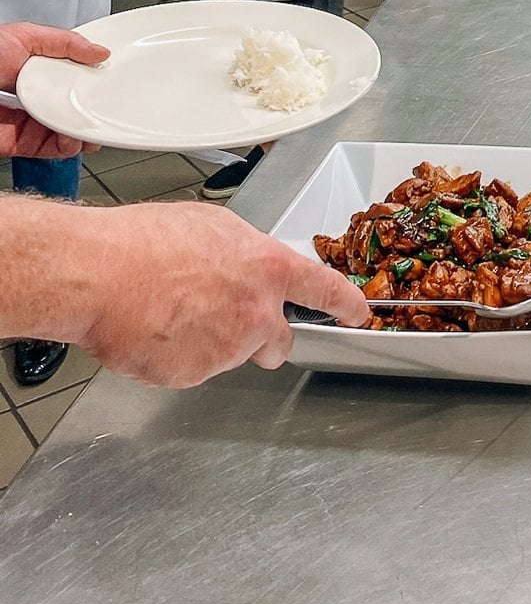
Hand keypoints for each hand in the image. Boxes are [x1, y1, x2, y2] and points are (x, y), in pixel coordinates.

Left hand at [0, 22, 109, 157]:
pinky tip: (73, 136)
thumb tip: (98, 52)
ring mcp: (23, 122)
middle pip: (68, 105)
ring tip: (93, 125)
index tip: (106, 80)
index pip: (66, 75)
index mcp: (27, 69)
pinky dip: (67, 146)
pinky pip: (50, 148)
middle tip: (106, 107)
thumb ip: (63, 42)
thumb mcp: (22, 36)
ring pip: (63, 131)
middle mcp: (26, 97)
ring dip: (83, 131)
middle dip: (90, 108)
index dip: (88, 79)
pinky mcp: (17, 144)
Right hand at [80, 201, 369, 385]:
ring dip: (213, 342)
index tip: (358, 313)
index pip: (323, 289)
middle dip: (264, 338)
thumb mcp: (213, 227)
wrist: (100, 275)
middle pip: (280, 341)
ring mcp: (227, 350)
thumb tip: (249, 267)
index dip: (346, 304)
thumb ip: (245, 254)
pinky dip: (180, 357)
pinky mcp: (195, 376)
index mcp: (266, 268)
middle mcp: (256, 313)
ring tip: (172, 312)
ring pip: (232, 354)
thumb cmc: (145, 243)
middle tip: (226, 318)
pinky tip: (157, 330)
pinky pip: (195, 370)